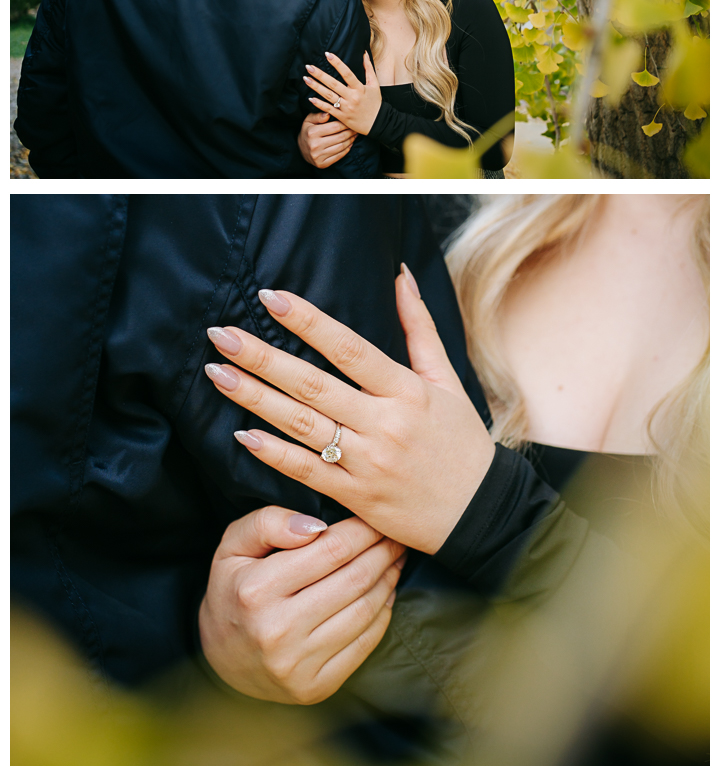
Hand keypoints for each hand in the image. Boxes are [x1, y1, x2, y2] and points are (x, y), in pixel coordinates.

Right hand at [199, 505, 404, 704]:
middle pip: (354, 580)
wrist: (219, 657)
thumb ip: (268, 523)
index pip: (331, 550)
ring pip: (364, 611)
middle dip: (383, 552)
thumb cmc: (232, 589)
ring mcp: (297, 664)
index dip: (362, 531)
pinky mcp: (315, 688)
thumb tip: (314, 524)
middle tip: (396, 536)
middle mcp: (277, 630)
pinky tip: (385, 593)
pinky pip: (364, 645)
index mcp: (256, 590)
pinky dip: (382, 615)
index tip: (376, 519)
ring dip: (388, 580)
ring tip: (395, 560)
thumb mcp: (233, 545)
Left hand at [205, 268, 494, 554]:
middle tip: (222, 335)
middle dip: (262, 357)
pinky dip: (273, 453)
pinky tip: (242, 433)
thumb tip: (399, 275)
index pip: (349, 348)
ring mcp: (367, 463)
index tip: (271, 298)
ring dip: (255, 398)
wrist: (481, 515)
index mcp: (406, 391)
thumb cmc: (461, 441)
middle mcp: (384, 424)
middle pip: (313, 384)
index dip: (308, 322)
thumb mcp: (447, 380)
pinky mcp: (355, 497)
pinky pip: (307, 472)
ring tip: (218, 374)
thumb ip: (419, 327)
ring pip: (301, 425)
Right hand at [298, 112, 356, 168]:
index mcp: (312, 133)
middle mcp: (315, 145)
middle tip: (355, 129)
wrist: (300, 149)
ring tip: (354, 135)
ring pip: (341, 147)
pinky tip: (350, 144)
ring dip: (350, 141)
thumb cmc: (307, 131)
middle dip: (350, 132)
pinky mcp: (322, 164)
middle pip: (340, 137)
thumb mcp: (309, 120)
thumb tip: (328, 113)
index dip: (345, 124)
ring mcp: (318, 156)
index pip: (335, 127)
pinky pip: (338, 156)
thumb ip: (318, 115)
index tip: (350, 122)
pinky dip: (346, 150)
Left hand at [303, 51, 381, 134]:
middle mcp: (352, 98)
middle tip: (309, 67)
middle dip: (320, 75)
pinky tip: (310, 98)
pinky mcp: (342, 117)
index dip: (337, 63)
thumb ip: (368, 68)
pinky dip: (319, 104)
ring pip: (328, 96)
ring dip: (316, 87)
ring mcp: (346, 108)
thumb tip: (364, 53)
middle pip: (333, 84)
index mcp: (360, 88)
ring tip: (306, 79)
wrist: (378, 123)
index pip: (347, 73)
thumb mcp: (375, 85)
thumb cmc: (376, 103)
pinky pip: (328, 109)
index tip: (327, 54)